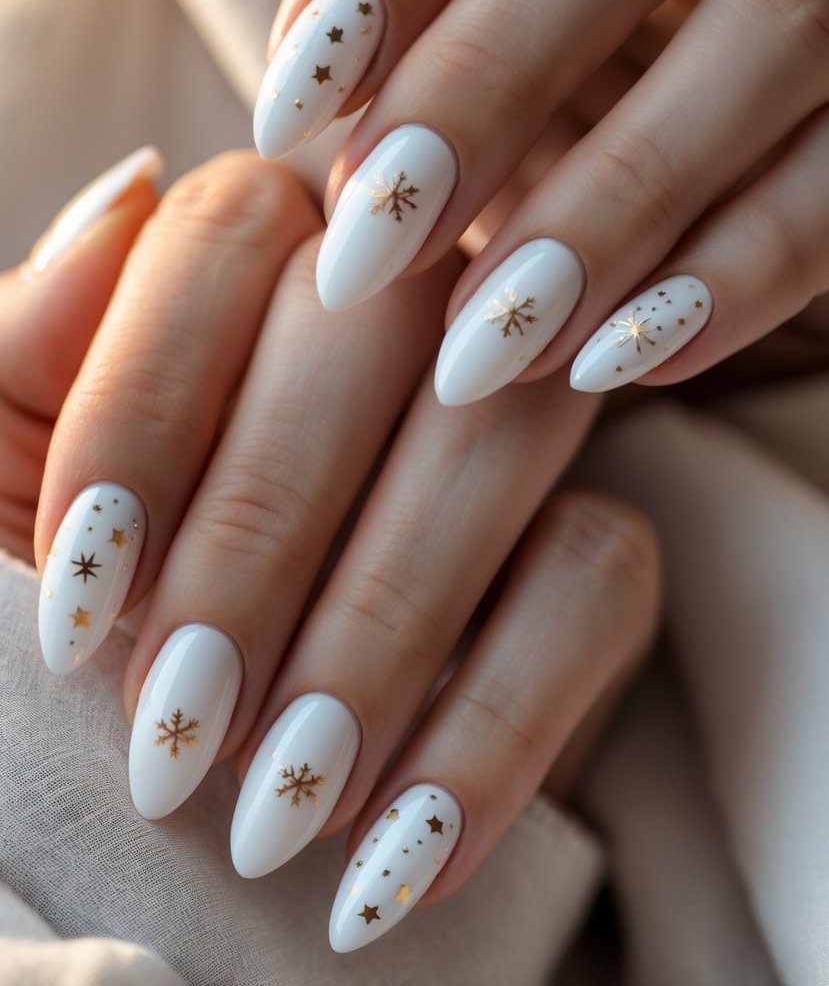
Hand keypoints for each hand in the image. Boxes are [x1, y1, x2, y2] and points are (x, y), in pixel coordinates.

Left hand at [26, 146, 657, 951]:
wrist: (189, 777)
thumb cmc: (74, 613)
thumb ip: (29, 346)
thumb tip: (133, 190)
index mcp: (256, 259)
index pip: (230, 234)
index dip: (147, 405)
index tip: (82, 596)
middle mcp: (405, 303)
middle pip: (377, 325)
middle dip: (261, 536)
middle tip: (176, 718)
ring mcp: (518, 412)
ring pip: (502, 435)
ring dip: (378, 631)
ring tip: (274, 805)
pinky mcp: (604, 540)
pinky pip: (598, 580)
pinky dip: (495, 722)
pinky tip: (398, 847)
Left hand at [253, 0, 828, 404]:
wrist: (806, 139)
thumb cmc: (633, 102)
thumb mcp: (533, 67)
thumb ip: (444, 78)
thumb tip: (331, 194)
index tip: (289, 113)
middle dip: (484, 75)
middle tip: (371, 251)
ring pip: (773, 23)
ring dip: (609, 201)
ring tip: (487, 348)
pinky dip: (737, 272)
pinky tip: (623, 363)